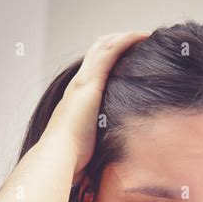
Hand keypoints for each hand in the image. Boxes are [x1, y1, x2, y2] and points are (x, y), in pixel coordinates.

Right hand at [41, 32, 149, 182]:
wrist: (59, 156)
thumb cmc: (71, 161)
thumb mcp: (86, 150)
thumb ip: (94, 149)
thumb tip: (102, 166)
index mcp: (75, 100)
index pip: (91, 72)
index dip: (107, 61)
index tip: (125, 59)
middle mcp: (77, 86)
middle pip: (96, 52)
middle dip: (116, 43)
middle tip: (137, 40)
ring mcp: (83, 81)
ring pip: (103, 46)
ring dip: (124, 37)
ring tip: (143, 35)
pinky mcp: (91, 82)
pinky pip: (111, 51)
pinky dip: (127, 40)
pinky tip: (142, 37)